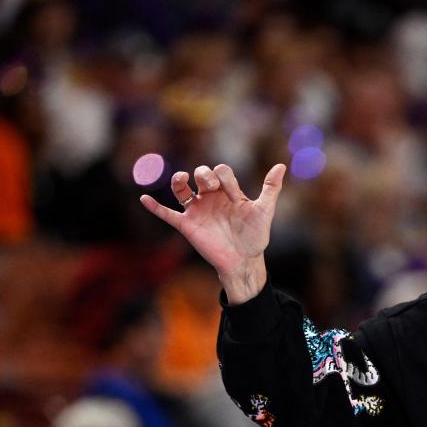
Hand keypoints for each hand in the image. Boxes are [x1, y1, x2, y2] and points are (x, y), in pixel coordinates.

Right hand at [140, 163, 284, 303]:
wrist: (245, 261)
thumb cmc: (255, 236)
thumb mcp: (265, 211)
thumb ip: (271, 188)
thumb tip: (282, 166)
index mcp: (228, 191)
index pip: (222, 172)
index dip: (226, 178)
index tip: (235, 195)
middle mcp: (211, 197)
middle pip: (201, 174)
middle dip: (204, 173)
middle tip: (210, 184)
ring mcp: (198, 210)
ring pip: (181, 189)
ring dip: (179, 180)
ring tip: (182, 179)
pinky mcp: (188, 225)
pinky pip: (167, 214)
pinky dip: (155, 207)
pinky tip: (144, 198)